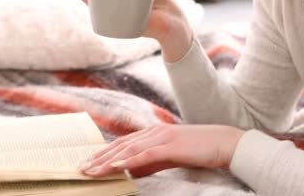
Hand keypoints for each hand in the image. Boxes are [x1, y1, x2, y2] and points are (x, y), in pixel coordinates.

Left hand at [80, 124, 244, 177]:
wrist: (223, 143)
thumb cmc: (198, 150)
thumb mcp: (169, 157)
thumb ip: (150, 162)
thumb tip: (131, 171)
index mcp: (153, 133)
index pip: (122, 144)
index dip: (103, 153)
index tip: (87, 162)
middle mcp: (153, 132)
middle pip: (120, 145)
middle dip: (98, 157)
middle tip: (80, 167)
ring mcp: (161, 137)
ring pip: (128, 149)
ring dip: (107, 160)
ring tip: (90, 170)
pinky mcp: (170, 146)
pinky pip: (145, 155)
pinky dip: (128, 160)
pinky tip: (115, 167)